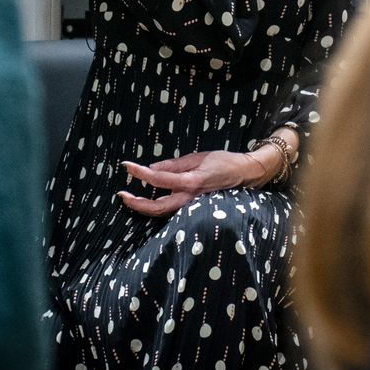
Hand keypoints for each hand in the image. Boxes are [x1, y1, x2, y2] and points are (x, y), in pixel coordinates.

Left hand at [117, 149, 268, 216]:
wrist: (247, 174)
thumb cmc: (224, 162)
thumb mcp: (198, 157)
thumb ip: (174, 165)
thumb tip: (152, 169)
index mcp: (191, 182)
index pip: (159, 179)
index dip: (140, 173)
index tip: (126, 166)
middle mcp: (191, 198)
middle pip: (157, 207)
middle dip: (137, 203)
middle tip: (121, 194)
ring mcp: (193, 207)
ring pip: (164, 213)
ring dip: (145, 207)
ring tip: (129, 198)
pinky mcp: (195, 209)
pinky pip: (173, 211)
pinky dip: (157, 208)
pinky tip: (148, 201)